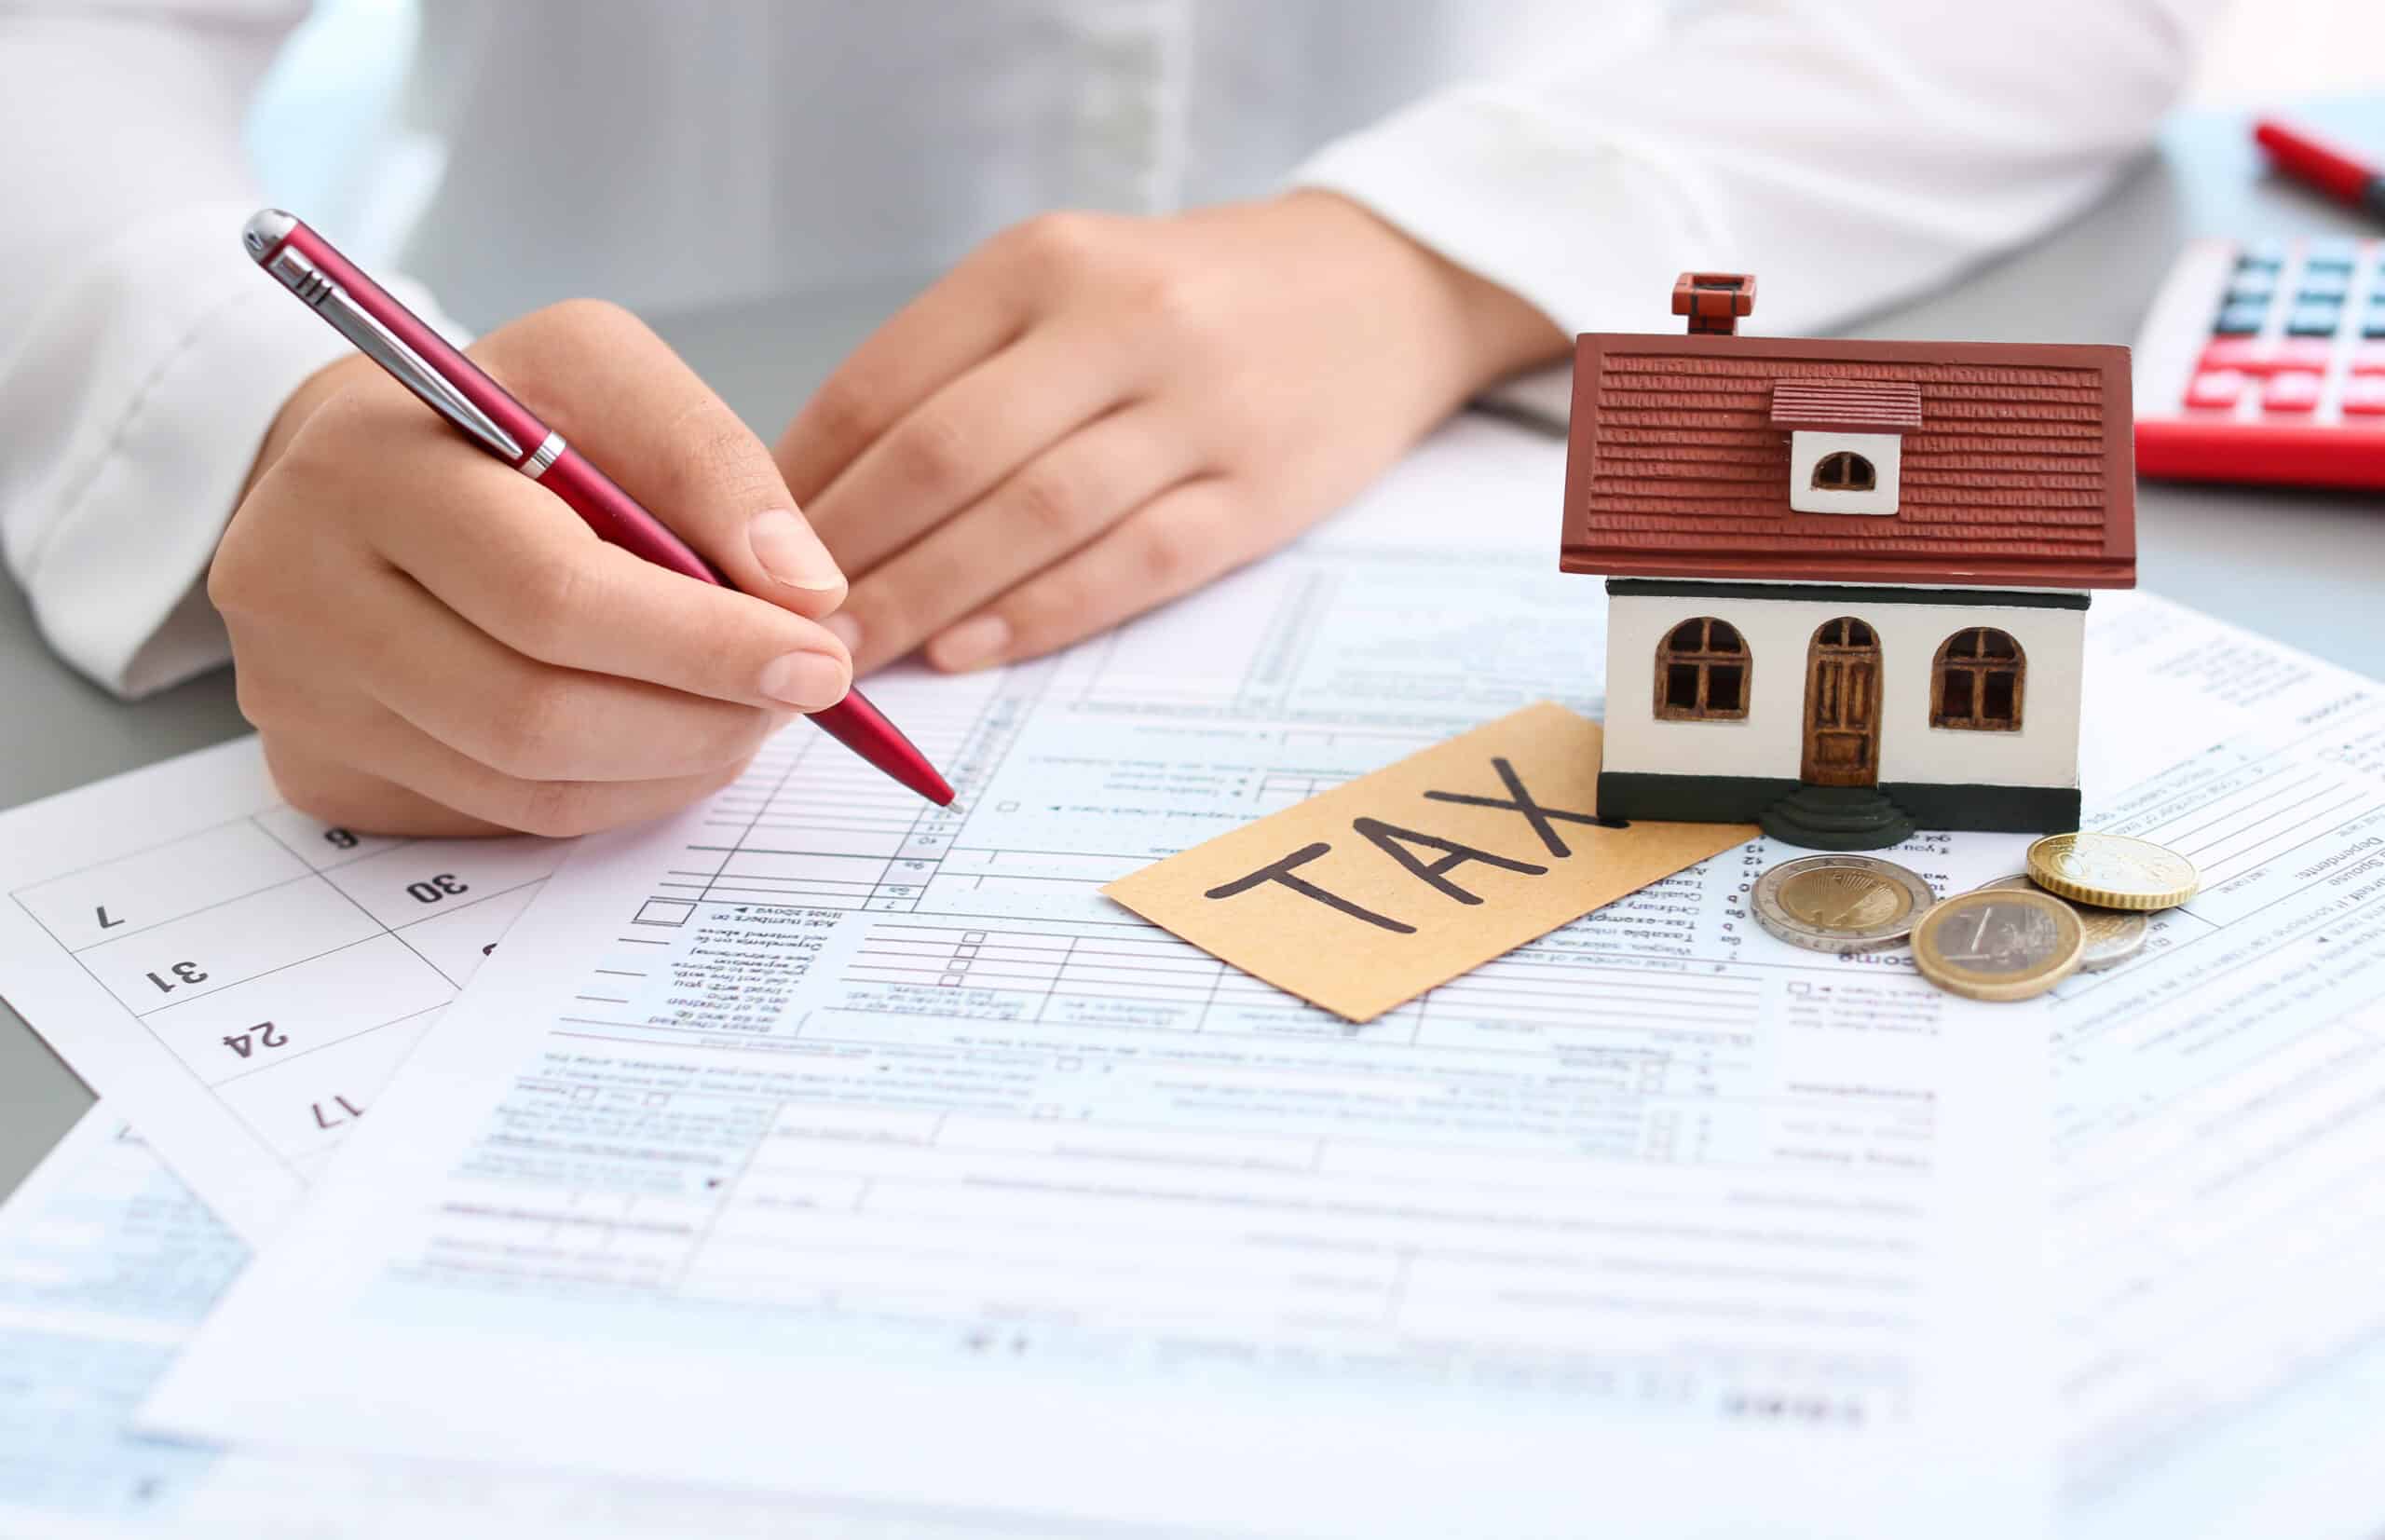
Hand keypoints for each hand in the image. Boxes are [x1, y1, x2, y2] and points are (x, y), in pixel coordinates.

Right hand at [214, 301, 853, 836]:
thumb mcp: (601, 374)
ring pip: (526, 783)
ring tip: (746, 714)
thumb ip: (708, 463)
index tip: (819, 657)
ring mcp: (294, 692)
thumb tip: (804, 594)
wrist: (358, 473)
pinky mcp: (316, 769)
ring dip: (673, 764)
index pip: (552, 593)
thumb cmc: (499, 419)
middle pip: (534, 712)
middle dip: (702, 716)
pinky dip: (615, 791)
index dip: (704, 642)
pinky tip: (665, 740)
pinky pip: (501, 816)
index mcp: (365, 463)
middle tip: (797, 698)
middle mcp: (295, 583)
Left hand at [778, 191, 1564, 674]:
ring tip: (857, 653)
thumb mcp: (1066, 286)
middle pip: (947, 454)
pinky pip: (1131, 565)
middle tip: (783, 626)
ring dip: (929, 596)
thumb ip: (956, 371)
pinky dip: (1040, 613)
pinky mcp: (1258, 491)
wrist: (1375, 289)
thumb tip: (814, 497)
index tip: (746, 552)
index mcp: (1045, 263)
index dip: (801, 482)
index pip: (887, 382)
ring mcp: (1198, 409)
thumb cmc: (1188, 300)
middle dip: (849, 554)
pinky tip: (972, 651)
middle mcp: (1119, 323)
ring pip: (1032, 516)